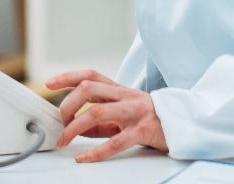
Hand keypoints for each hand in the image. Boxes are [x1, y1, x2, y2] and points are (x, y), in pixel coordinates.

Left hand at [44, 69, 167, 162]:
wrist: (184, 125)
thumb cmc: (151, 119)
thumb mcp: (123, 114)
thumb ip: (100, 120)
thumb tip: (75, 128)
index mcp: (119, 90)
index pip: (90, 75)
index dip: (68, 76)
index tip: (49, 83)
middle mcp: (125, 96)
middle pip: (88, 88)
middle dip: (68, 103)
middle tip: (60, 120)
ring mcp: (134, 112)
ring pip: (98, 112)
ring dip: (75, 126)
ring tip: (65, 139)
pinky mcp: (142, 131)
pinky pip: (115, 142)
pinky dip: (95, 152)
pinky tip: (83, 158)